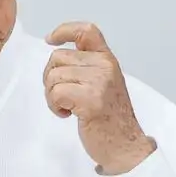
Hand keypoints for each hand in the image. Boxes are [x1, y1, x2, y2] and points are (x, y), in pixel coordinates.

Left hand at [43, 22, 154, 174]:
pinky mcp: (91, 99)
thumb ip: (87, 68)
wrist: (125, 146)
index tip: (50, 39)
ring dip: (52, 96)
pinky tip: (68, 115)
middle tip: (62, 97)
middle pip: (57, 57)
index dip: (64, 30)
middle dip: (50, 78)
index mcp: (108, 60)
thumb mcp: (104, 84)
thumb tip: (57, 58)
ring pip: (54, 76)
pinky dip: (55, 106)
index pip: (86, 31)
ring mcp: (99, 81)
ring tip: (68, 108)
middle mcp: (105, 66)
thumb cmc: (111, 120)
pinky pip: (55, 93)